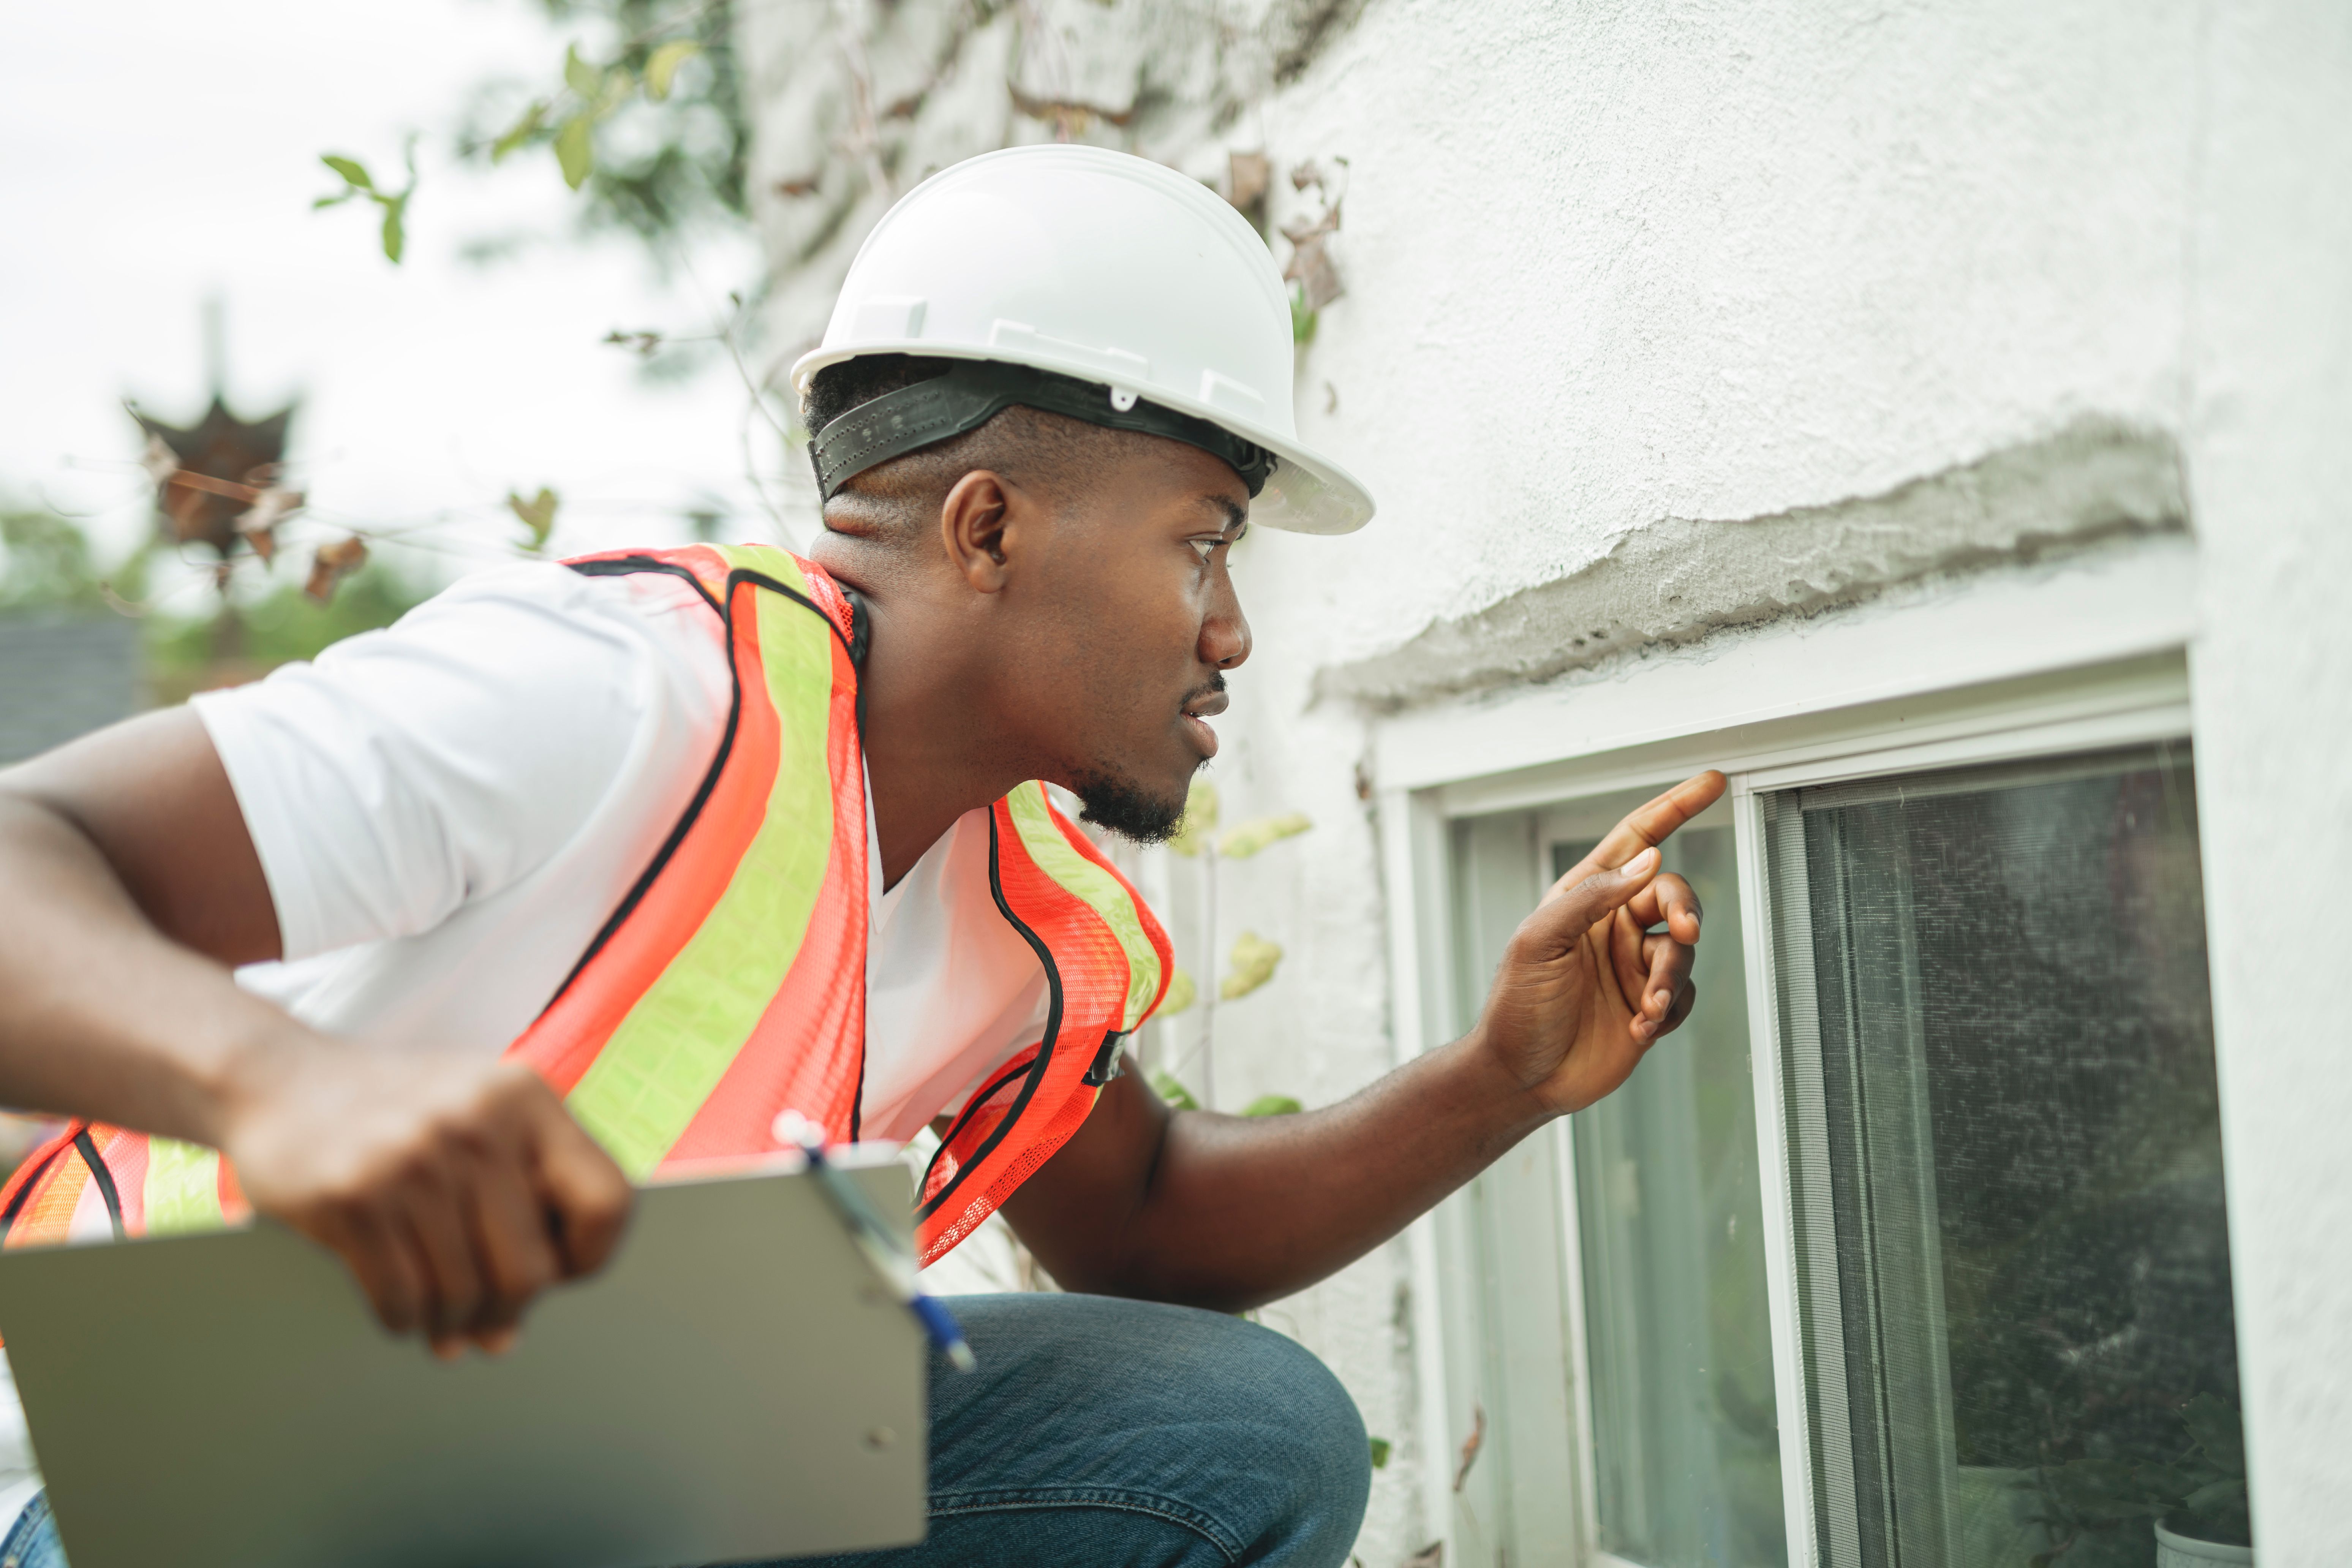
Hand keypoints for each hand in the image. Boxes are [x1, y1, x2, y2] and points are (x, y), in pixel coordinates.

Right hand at [216, 1042, 632, 1358]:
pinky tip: (403, 1315)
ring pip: (464, 1293)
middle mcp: (479, 1122)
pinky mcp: (354, 1194)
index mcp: (528, 1098)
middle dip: (511, 1311)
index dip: (591, 1258)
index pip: (608, 1201)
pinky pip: (401, 1297)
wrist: (278, 1079)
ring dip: (454, 1322)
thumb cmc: (395, 1111)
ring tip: (444, 1322)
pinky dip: (406, 1321)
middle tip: (492, 1322)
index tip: (560, 1274)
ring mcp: (414, 1157)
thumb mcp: (480, 1115)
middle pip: (532, 1269)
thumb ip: (522, 1197)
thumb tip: (514, 1328)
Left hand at [1469, 772, 1725, 1115]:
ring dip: (1670, 978)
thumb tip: (1647, 862)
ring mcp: (1633, 966)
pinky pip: (1684, 994)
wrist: (1521, 1077)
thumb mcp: (1540, 941)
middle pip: (1673, 895)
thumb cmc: (1517, 1008)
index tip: (1709, 782)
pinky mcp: (1649, 1005)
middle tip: (1681, 932)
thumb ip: (1592, 896)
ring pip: (1683, 950)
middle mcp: (1613, 925)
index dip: (1673, 808)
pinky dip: (1669, 1009)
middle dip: (1685, 910)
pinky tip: (1638, 1028)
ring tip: (1644, 1007)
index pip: (1636, 840)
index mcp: (1584, 898)